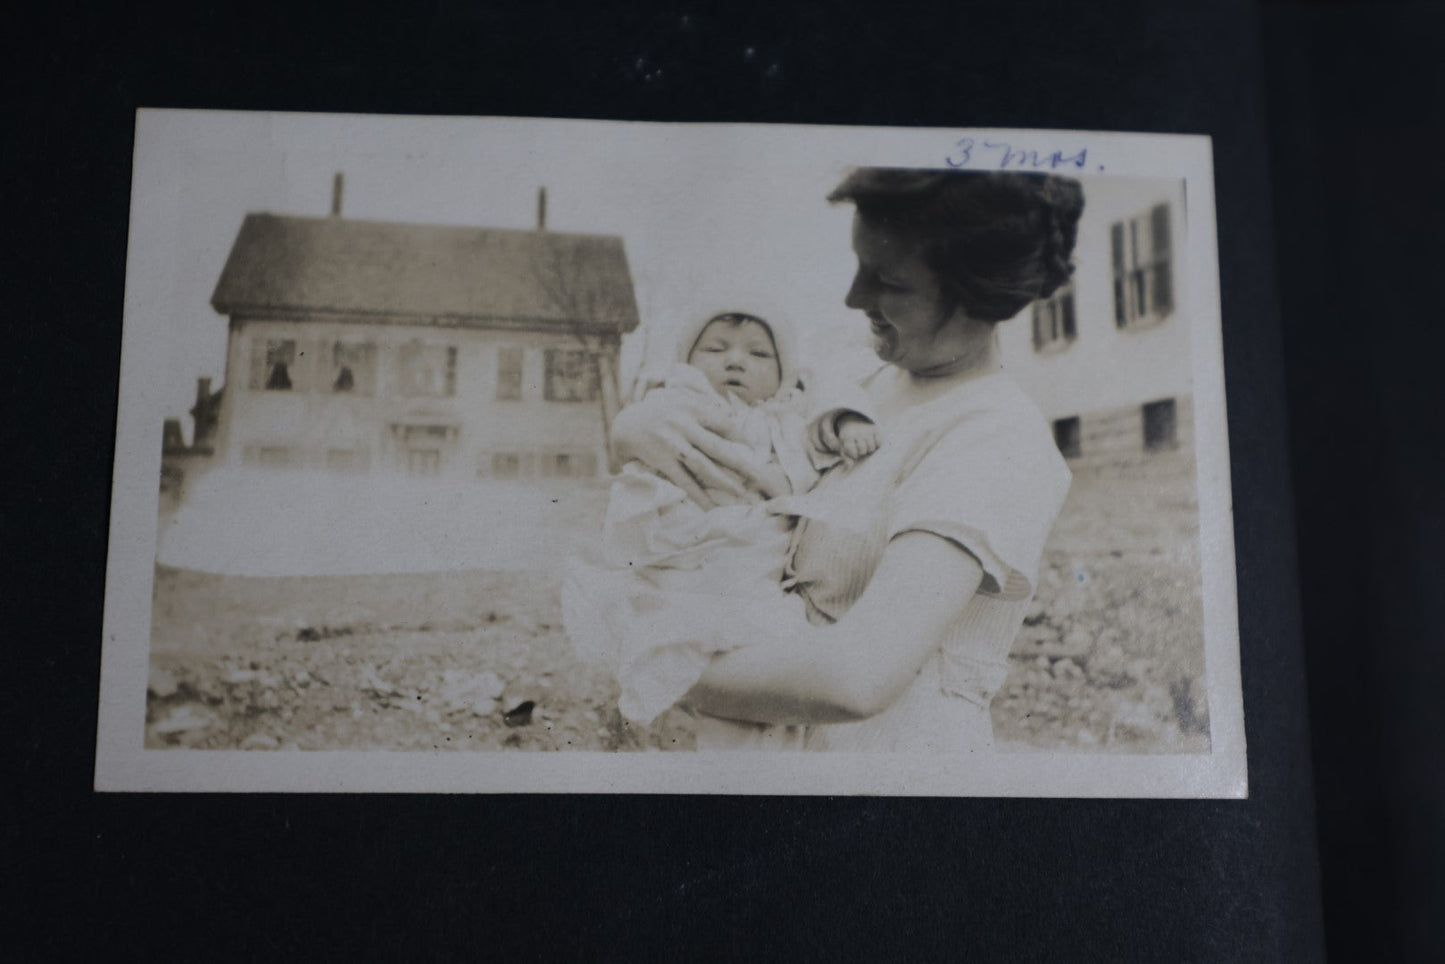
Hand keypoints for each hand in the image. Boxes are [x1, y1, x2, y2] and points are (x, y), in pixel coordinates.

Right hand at [611, 392, 790, 505]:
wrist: (625, 423)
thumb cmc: (659, 411)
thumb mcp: (681, 400)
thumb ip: (704, 407)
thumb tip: (732, 418)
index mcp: (692, 408)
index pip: (725, 424)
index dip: (742, 438)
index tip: (755, 451)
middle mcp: (684, 425)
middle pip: (720, 448)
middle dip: (743, 464)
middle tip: (763, 478)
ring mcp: (673, 444)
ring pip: (705, 467)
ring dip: (725, 483)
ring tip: (743, 496)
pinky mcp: (662, 461)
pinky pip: (684, 482)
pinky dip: (699, 496)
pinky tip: (712, 509)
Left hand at [835, 414, 880, 461]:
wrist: (853, 423)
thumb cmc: (849, 441)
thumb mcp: (844, 448)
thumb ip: (846, 458)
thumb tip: (850, 465)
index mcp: (847, 436)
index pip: (853, 452)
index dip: (854, 454)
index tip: (853, 451)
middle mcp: (857, 432)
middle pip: (863, 450)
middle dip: (862, 452)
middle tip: (860, 448)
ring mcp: (867, 430)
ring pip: (871, 447)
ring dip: (869, 449)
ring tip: (866, 445)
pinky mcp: (876, 429)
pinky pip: (880, 442)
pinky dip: (877, 444)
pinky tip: (873, 442)